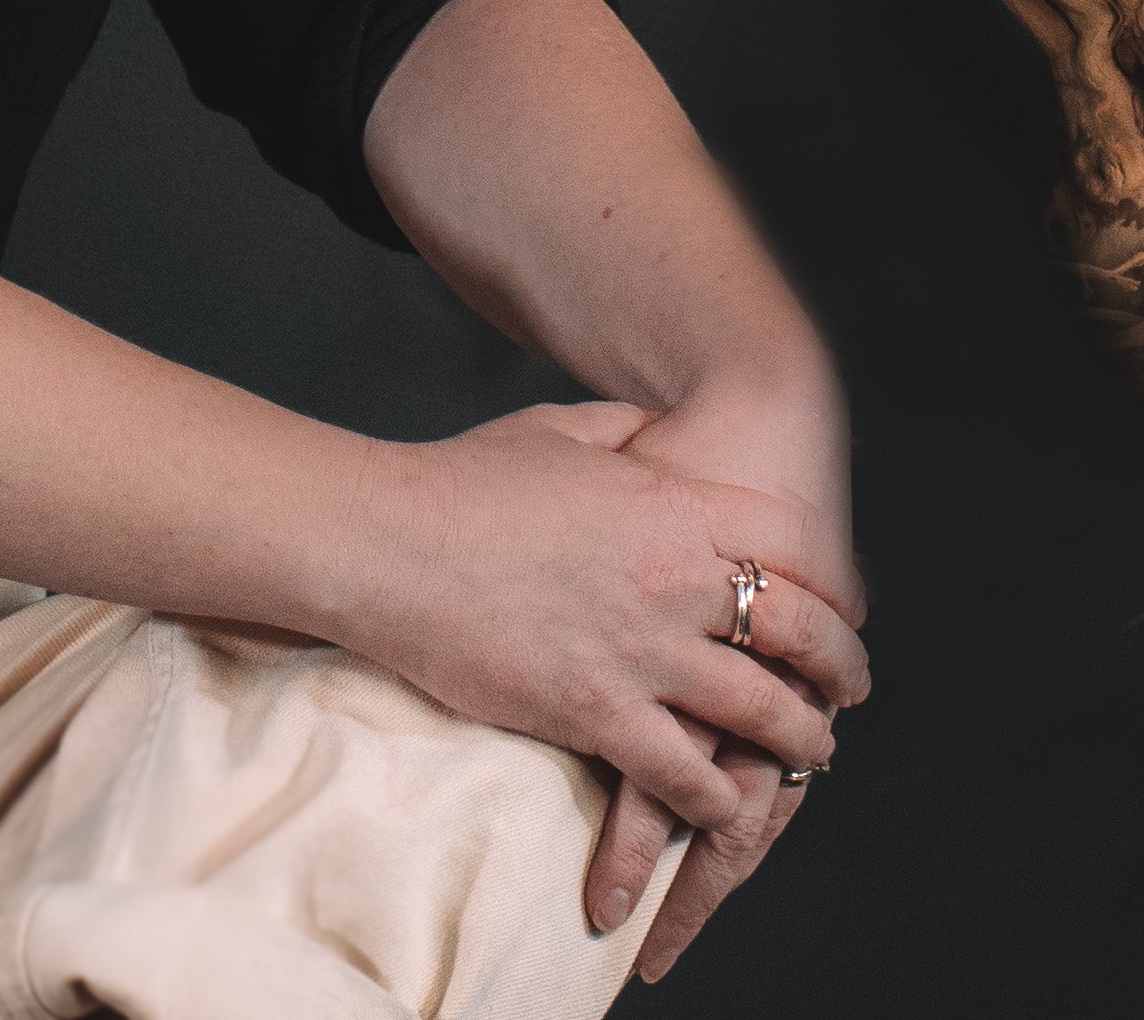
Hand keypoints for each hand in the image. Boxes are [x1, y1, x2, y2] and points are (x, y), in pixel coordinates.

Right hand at [321, 396, 867, 894]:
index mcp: (671, 504)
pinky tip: (728, 804)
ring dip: (801, 738)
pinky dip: (719, 797)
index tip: (844, 604)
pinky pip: (687, 774)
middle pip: (801, 631)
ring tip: (813, 752)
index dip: (835, 579)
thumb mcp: (558, 431)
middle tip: (849, 688)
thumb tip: (662, 432)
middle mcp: (673, 579)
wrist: (386, 542)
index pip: (796, 542)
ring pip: (763, 711)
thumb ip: (626, 430)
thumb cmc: (462, 481)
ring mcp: (639, 652)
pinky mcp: (597, 713)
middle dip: (841, 666)